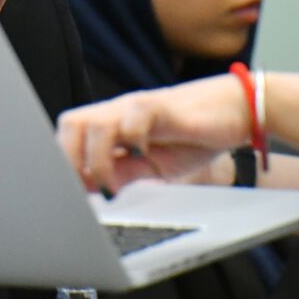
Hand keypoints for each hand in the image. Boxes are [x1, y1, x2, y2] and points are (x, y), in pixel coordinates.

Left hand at [56, 75, 252, 195]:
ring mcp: (138, 107)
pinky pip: (136, 113)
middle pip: (72, 123)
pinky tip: (140, 156)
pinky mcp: (162, 105)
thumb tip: (88, 192)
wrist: (234, 112)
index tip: (68, 192)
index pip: (70, 137)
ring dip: (96, 157)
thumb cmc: (191, 138)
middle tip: (84, 189)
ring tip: (111, 186)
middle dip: (69, 158)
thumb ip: (122, 175)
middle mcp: (118, 113)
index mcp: (111, 127)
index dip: (63, 163)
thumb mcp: (152, 167)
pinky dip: (131, 135)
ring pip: (96, 121)